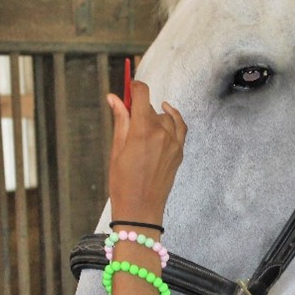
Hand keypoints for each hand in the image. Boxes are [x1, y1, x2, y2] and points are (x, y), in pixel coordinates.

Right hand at [107, 81, 186, 224]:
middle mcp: (162, 133)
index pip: (143, 94)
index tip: (130, 84)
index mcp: (143, 130)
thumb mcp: (117, 149)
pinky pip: (180, 126)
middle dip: (139, 109)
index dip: (135, 86)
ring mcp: (174, 143)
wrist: (141, 210)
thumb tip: (114, 97)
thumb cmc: (123, 183)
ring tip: (140, 128)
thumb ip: (120, 120)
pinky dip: (174, 118)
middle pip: (151, 108)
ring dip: (154, 117)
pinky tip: (167, 113)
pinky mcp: (179, 152)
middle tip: (126, 116)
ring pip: (165, 117)